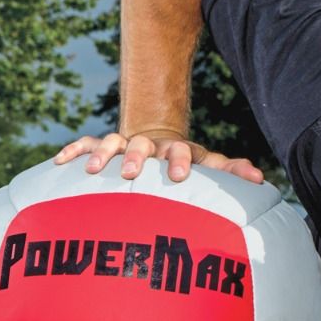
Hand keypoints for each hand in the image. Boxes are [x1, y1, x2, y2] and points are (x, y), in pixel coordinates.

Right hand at [54, 132, 264, 183]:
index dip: (179, 161)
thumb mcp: (208, 164)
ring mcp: (123, 144)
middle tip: (131, 172)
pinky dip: (74, 151)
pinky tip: (60, 162)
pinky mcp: (102, 148)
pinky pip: (85, 145)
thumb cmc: (186, 163)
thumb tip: (261, 179)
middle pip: (141, 144)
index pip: (179, 151)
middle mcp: (148, 145)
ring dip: (103, 153)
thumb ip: (230, 170)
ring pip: (111, 142)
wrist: (157, 141)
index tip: (179, 176)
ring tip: (95, 170)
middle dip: (136, 156)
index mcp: (175, 150)